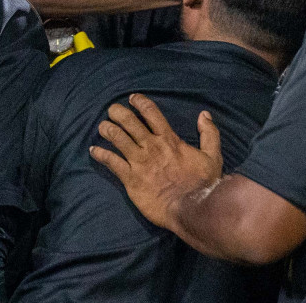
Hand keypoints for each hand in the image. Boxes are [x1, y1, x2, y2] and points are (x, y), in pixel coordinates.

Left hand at [91, 94, 221, 230]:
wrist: (192, 208)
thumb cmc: (203, 183)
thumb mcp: (212, 156)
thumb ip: (209, 134)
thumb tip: (204, 115)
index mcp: (169, 139)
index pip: (151, 113)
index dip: (140, 103)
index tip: (131, 98)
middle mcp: (151, 147)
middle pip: (129, 122)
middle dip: (118, 113)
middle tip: (112, 109)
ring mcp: (139, 162)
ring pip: (118, 139)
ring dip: (107, 130)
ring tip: (101, 126)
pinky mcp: (130, 179)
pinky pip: (112, 163)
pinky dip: (101, 155)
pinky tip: (93, 151)